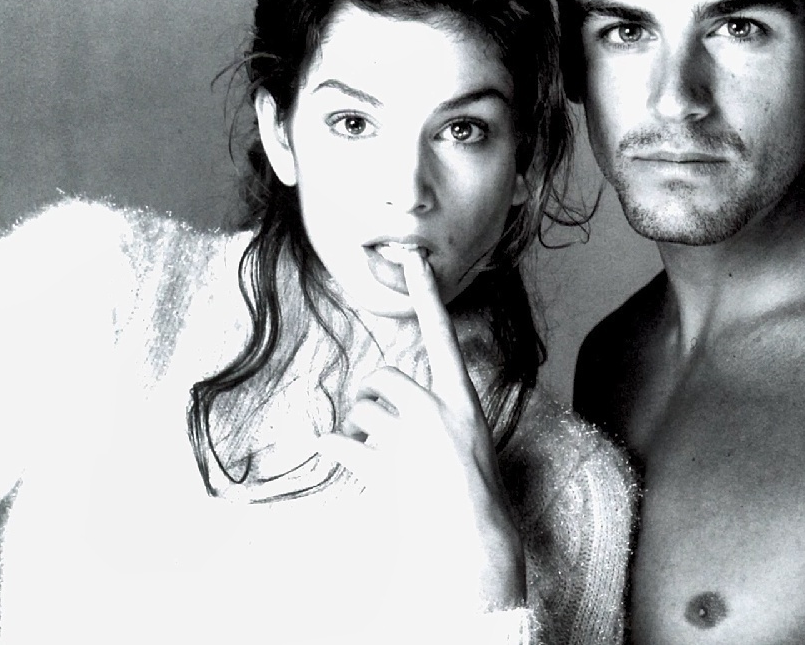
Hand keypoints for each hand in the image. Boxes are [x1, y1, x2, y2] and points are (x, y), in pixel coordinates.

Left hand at [316, 251, 525, 610]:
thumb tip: (404, 411)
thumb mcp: (468, 450)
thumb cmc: (475, 504)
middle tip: (375, 425)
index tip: (414, 258)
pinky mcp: (382, 466)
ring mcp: (408, 438)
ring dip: (359, 433)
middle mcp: (435, 411)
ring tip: (379, 462)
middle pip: (384, 379)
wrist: (473, 547)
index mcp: (463, 403)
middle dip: (372, 398)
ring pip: (361, 415)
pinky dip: (329, 449)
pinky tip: (328, 454)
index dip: (426, 296)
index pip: (442, 337)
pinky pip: (340, 445)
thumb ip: (437, 423)